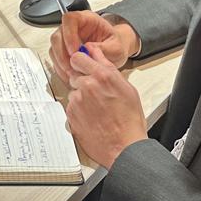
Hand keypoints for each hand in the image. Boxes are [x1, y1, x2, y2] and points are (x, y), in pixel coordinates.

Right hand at [49, 10, 135, 82]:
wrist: (115, 51)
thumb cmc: (116, 45)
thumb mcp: (116, 48)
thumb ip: (103, 48)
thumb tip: (87, 50)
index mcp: (86, 19)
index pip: (69, 19)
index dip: (69, 35)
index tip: (75, 52)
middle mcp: (73, 27)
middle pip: (57, 35)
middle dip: (62, 54)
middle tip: (72, 67)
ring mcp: (66, 38)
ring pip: (54, 49)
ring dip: (61, 63)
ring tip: (73, 74)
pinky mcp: (64, 51)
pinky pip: (56, 59)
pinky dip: (61, 69)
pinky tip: (71, 76)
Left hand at [65, 46, 148, 168]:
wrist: (124, 147)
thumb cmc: (129, 121)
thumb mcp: (126, 88)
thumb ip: (108, 66)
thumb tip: (96, 53)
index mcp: (102, 75)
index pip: (78, 57)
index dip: (81, 62)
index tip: (84, 66)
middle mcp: (87, 85)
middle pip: (74, 74)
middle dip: (83, 81)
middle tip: (97, 94)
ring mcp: (77, 100)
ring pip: (73, 91)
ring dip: (81, 96)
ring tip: (97, 109)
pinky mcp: (71, 114)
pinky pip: (71, 105)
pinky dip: (78, 110)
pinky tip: (92, 117)